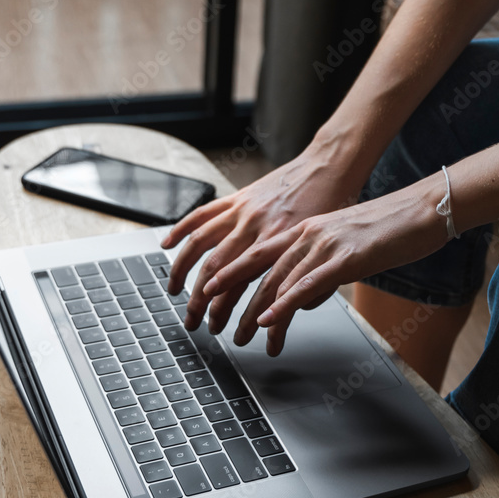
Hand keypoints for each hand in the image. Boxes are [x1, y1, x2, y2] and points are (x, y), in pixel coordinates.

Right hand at [161, 143, 365, 333]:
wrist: (329, 168)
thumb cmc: (331, 208)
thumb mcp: (321, 249)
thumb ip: (302, 275)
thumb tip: (293, 309)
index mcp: (277, 245)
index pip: (243, 287)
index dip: (226, 311)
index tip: (219, 329)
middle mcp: (256, 229)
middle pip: (217, 272)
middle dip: (200, 303)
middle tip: (194, 322)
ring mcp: (242, 212)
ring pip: (202, 245)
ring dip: (182, 271)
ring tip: (174, 291)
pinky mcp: (237, 197)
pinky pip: (202, 214)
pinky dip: (181, 229)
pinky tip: (167, 245)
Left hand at [200, 181, 447, 354]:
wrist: (424, 208)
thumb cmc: (392, 227)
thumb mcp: (346, 249)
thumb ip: (320, 271)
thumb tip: (303, 298)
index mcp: (306, 227)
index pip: (257, 254)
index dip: (229, 275)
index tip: (210, 296)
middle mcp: (308, 232)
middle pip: (256, 269)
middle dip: (232, 301)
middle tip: (218, 327)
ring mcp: (324, 243)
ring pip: (276, 281)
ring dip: (254, 314)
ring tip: (241, 337)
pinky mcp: (344, 258)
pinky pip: (305, 284)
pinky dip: (283, 305)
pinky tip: (268, 321)